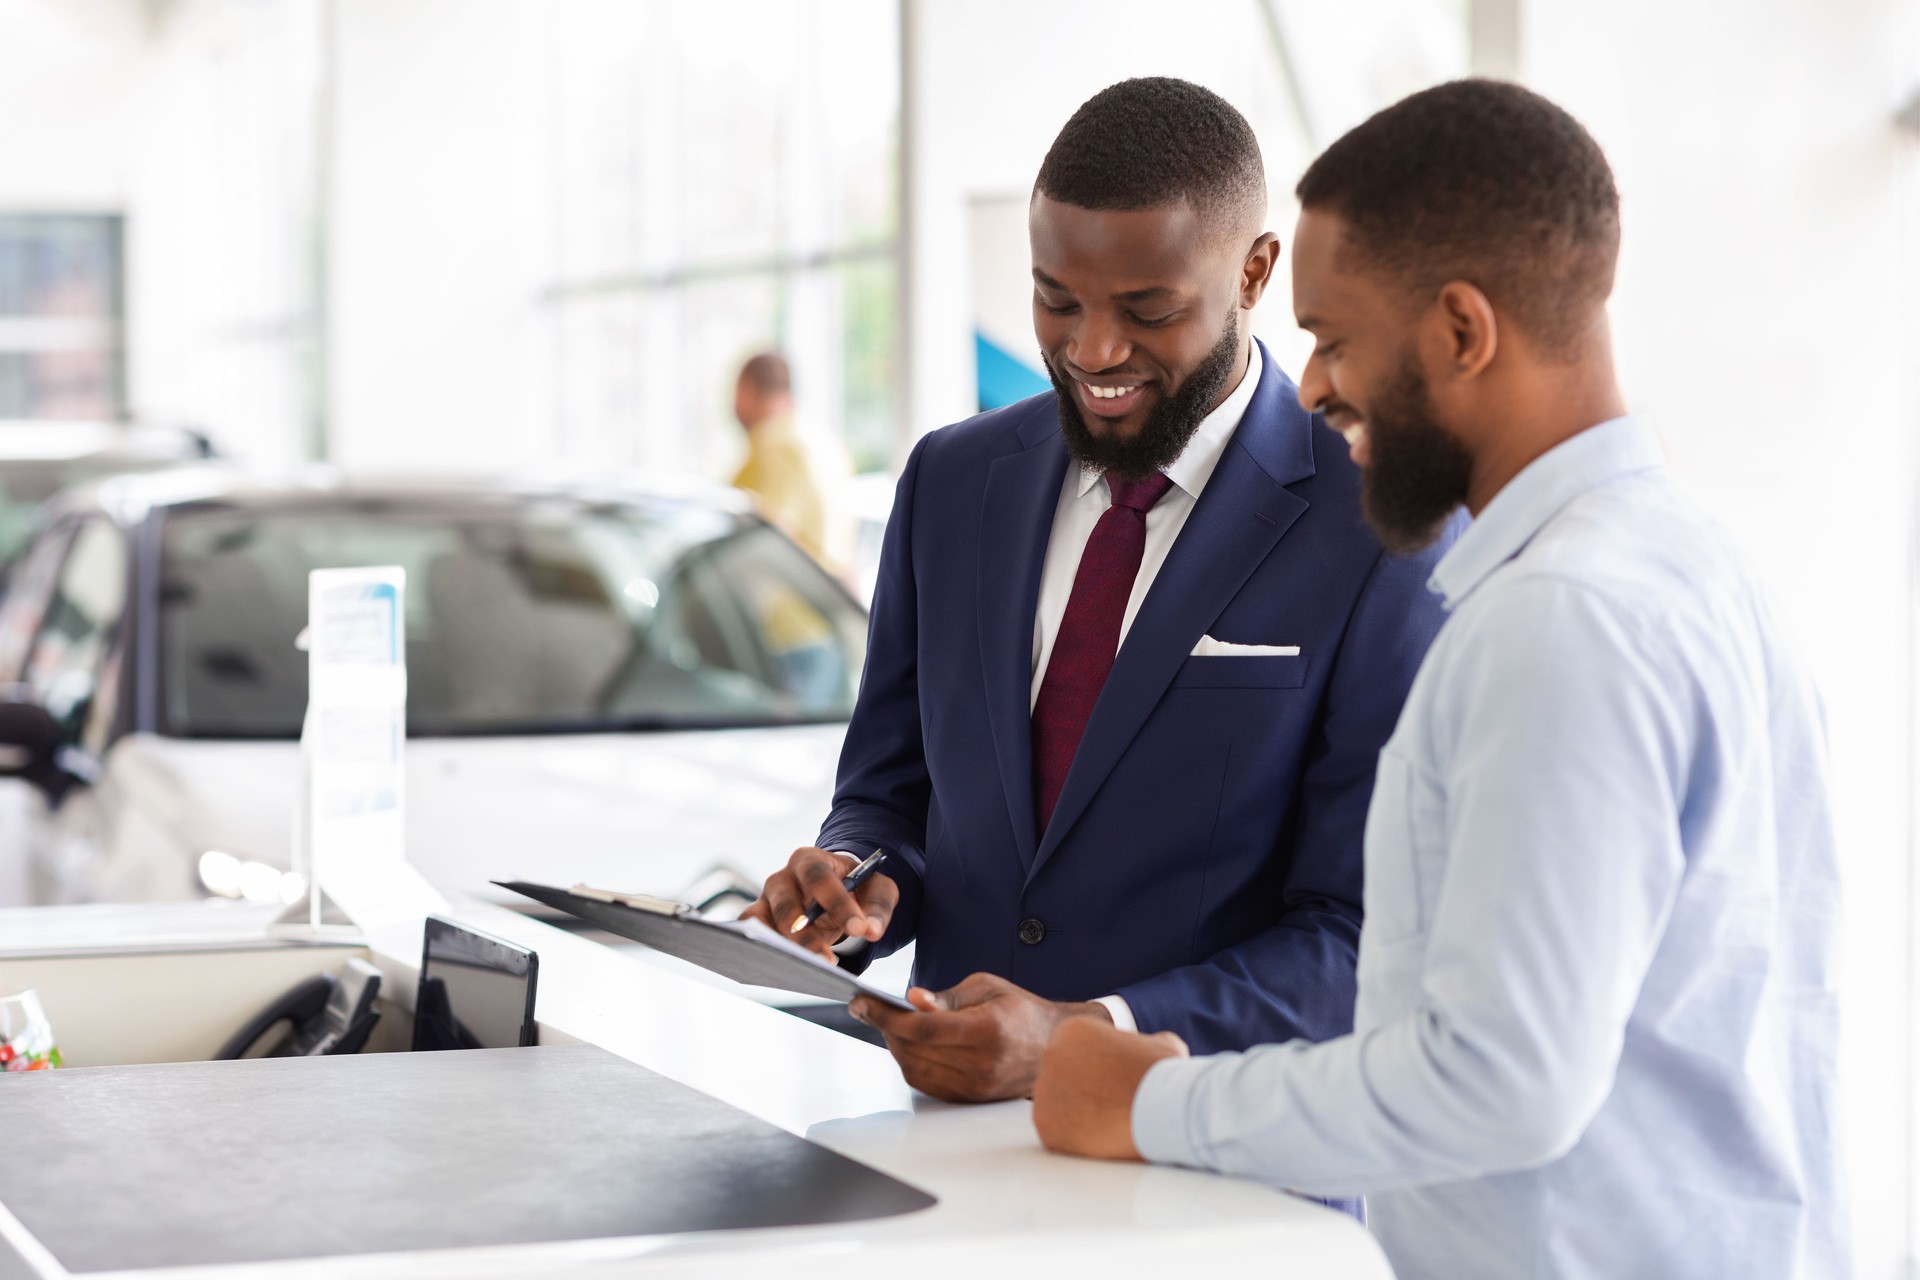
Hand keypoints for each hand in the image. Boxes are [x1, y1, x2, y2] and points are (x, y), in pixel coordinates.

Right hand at [739, 847, 898, 960]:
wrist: (835, 887)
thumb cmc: (855, 886)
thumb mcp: (876, 889)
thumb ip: (878, 907)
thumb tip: (871, 931)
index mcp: (811, 860)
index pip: (819, 877)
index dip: (837, 903)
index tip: (858, 929)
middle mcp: (783, 877)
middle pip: (787, 904)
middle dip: (806, 936)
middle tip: (828, 962)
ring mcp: (767, 900)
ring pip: (764, 923)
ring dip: (783, 948)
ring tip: (806, 970)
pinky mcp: (760, 921)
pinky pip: (753, 934)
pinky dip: (761, 949)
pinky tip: (783, 970)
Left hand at [849, 972, 1111, 1102]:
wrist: (1054, 1047)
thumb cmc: (1021, 1011)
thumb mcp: (986, 987)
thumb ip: (947, 996)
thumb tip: (913, 1000)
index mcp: (987, 1030)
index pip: (922, 1028)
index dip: (886, 1015)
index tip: (862, 1001)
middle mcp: (981, 1064)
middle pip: (913, 1050)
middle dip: (883, 1027)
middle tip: (867, 1008)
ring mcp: (976, 1087)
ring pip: (915, 1069)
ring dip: (893, 1046)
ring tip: (887, 1023)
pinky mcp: (970, 1099)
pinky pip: (926, 1083)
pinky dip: (909, 1062)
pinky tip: (907, 1044)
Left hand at [1031, 1018, 1188, 1159]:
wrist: (1163, 1108)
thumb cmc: (1164, 1076)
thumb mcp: (1161, 1045)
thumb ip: (1147, 1044)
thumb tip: (1152, 1049)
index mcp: (1074, 1030)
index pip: (1075, 1054)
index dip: (1095, 1073)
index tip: (1113, 1086)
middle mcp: (1051, 1055)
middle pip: (1061, 1079)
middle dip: (1081, 1094)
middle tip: (1108, 1109)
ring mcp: (1045, 1090)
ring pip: (1055, 1106)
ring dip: (1076, 1116)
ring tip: (1106, 1125)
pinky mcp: (1045, 1124)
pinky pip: (1055, 1133)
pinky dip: (1073, 1140)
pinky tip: (1098, 1140)